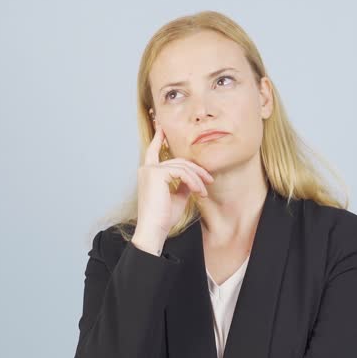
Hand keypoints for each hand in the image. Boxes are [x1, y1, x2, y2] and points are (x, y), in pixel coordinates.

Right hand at [135, 120, 213, 242]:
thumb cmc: (163, 218)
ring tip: (204, 192)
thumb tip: (193, 178)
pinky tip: (198, 192)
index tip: (163, 127)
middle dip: (196, 169)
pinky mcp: (156, 173)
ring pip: (182, 166)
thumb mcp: (177, 197)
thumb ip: (183, 184)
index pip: (153, 151)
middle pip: (178, 160)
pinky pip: (182, 172)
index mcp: (148, 173)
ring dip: (198, 179)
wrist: (154, 230)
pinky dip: (194, 181)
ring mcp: (150, 170)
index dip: (158, 138)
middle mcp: (147, 169)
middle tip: (210, 180)